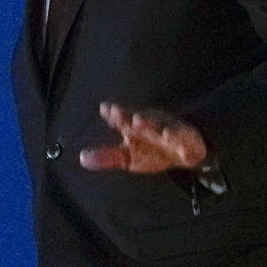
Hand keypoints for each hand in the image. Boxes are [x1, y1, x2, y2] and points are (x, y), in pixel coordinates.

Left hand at [79, 102, 207, 172]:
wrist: (185, 153)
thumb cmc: (152, 151)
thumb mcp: (127, 157)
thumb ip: (106, 157)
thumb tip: (81, 158)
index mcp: (134, 128)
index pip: (122, 119)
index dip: (114, 114)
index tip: (105, 109)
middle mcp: (150, 124)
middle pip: (137, 118)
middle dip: (127, 115)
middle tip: (116, 111)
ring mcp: (168, 129)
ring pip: (157, 124)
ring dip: (148, 122)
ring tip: (138, 120)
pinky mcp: (185, 138)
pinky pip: (180, 136)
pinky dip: (175, 135)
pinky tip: (168, 134)